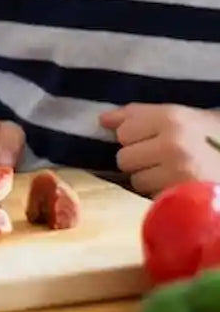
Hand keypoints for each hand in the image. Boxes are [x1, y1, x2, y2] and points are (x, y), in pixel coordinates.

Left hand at [99, 104, 219, 196]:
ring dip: (149, 180)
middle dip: (139, 161)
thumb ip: (139, 116)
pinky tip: (178, 187)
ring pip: (135, 179)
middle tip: (164, 161)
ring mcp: (177, 170)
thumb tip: (103, 119)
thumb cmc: (211, 141)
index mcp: (173, 117)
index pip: (124, 129)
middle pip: (124, 156)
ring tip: (174, 175)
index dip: (135, 137)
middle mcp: (173, 141)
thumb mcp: (183, 119)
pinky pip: (150, 196)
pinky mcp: (180, 194)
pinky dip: (160, 194)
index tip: (152, 140)